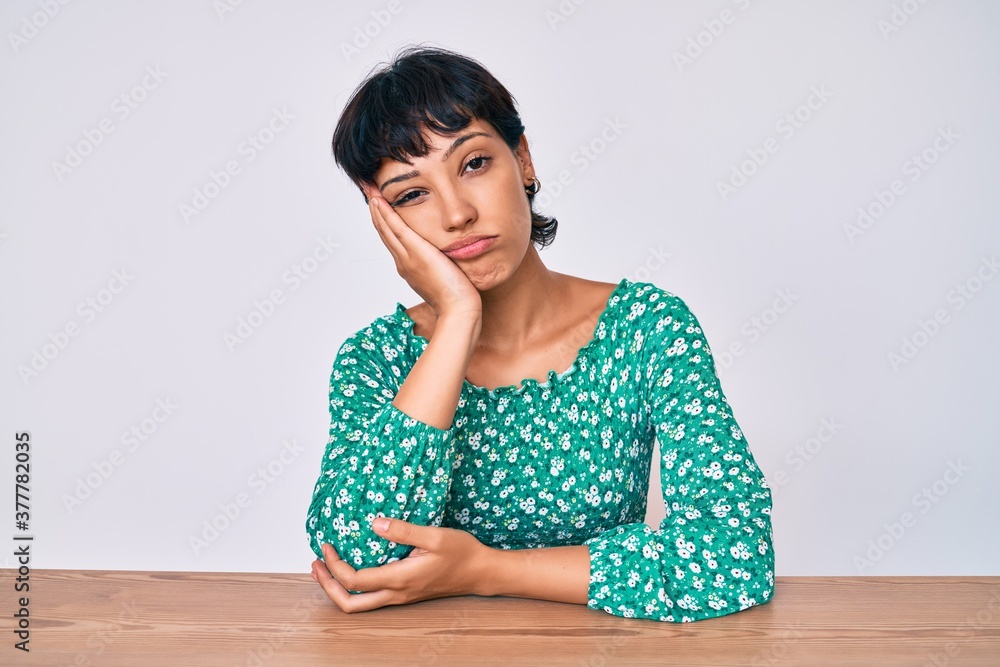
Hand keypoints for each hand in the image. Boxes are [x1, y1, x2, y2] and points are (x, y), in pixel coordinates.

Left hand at [310, 517, 494, 612]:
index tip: (327, 546)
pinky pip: (371, 597)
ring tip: (326, 568)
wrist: (480, 572)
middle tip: (316, 565)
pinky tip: (353, 567)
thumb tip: (374, 523)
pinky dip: (354, 586)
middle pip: (350, 604)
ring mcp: (400, 596)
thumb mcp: (435, 536)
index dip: (335, 566)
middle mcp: (397, 593)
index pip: (356, 580)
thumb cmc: (461, 553)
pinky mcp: (405, 593)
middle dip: (327, 586)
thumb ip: (403, 530)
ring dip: (338, 589)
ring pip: (360, 604)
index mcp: (400, 579)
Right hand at [362, 183, 481, 320]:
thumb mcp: (445, 278)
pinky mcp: (416, 252)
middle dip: (375, 211)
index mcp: (409, 267)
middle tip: (368, 191)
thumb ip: (440, 266)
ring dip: (376, 208)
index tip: (379, 206)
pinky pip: (396, 228)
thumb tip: (445, 258)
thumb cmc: (457, 299)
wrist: (458, 310)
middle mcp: (403, 262)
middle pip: (384, 232)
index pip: (393, 240)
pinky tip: (379, 200)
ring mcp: (407, 258)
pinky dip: (386, 213)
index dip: (384, 222)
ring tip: (370, 189)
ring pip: (386, 228)